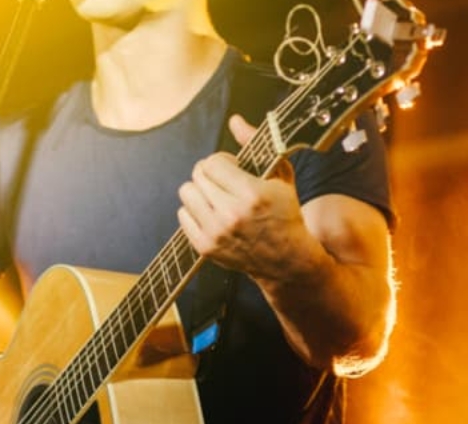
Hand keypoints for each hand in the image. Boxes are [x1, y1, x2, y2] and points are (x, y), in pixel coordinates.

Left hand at [177, 114, 311, 280]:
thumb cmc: (285, 213)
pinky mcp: (206, 247)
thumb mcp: (281, 176)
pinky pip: (182, 215)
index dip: (222, 161)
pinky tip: (211, 213)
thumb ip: (255, 144)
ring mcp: (216, 233)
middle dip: (210, 174)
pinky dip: (194, 211)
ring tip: (217, 197)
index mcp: (252, 194)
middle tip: (224, 182)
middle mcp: (231, 214)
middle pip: (197, 175)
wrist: (285, 259)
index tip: (233, 169)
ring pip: (186, 193)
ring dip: (200, 191)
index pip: (212, 163)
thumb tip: (234, 120)